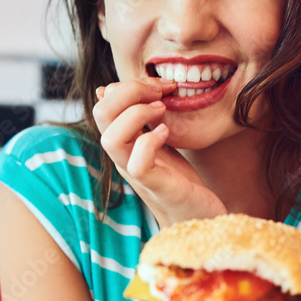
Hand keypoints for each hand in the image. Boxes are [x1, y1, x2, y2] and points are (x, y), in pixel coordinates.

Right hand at [93, 80, 226, 225]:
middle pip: (100, 114)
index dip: (129, 84)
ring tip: (162, 109)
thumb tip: (122, 91)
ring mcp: (137, 172)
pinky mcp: (156, 187)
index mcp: (125, 141)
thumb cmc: (180, 180)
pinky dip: (150, 142)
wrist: (200, 216)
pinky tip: (167, 133)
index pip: (104, 103)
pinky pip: (137, 164)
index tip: (161, 84)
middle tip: (160, 91)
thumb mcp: (161, 141)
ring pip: (111, 139)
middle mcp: (124, 156)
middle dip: (129, 91)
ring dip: (136, 114)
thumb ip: (145, 119)